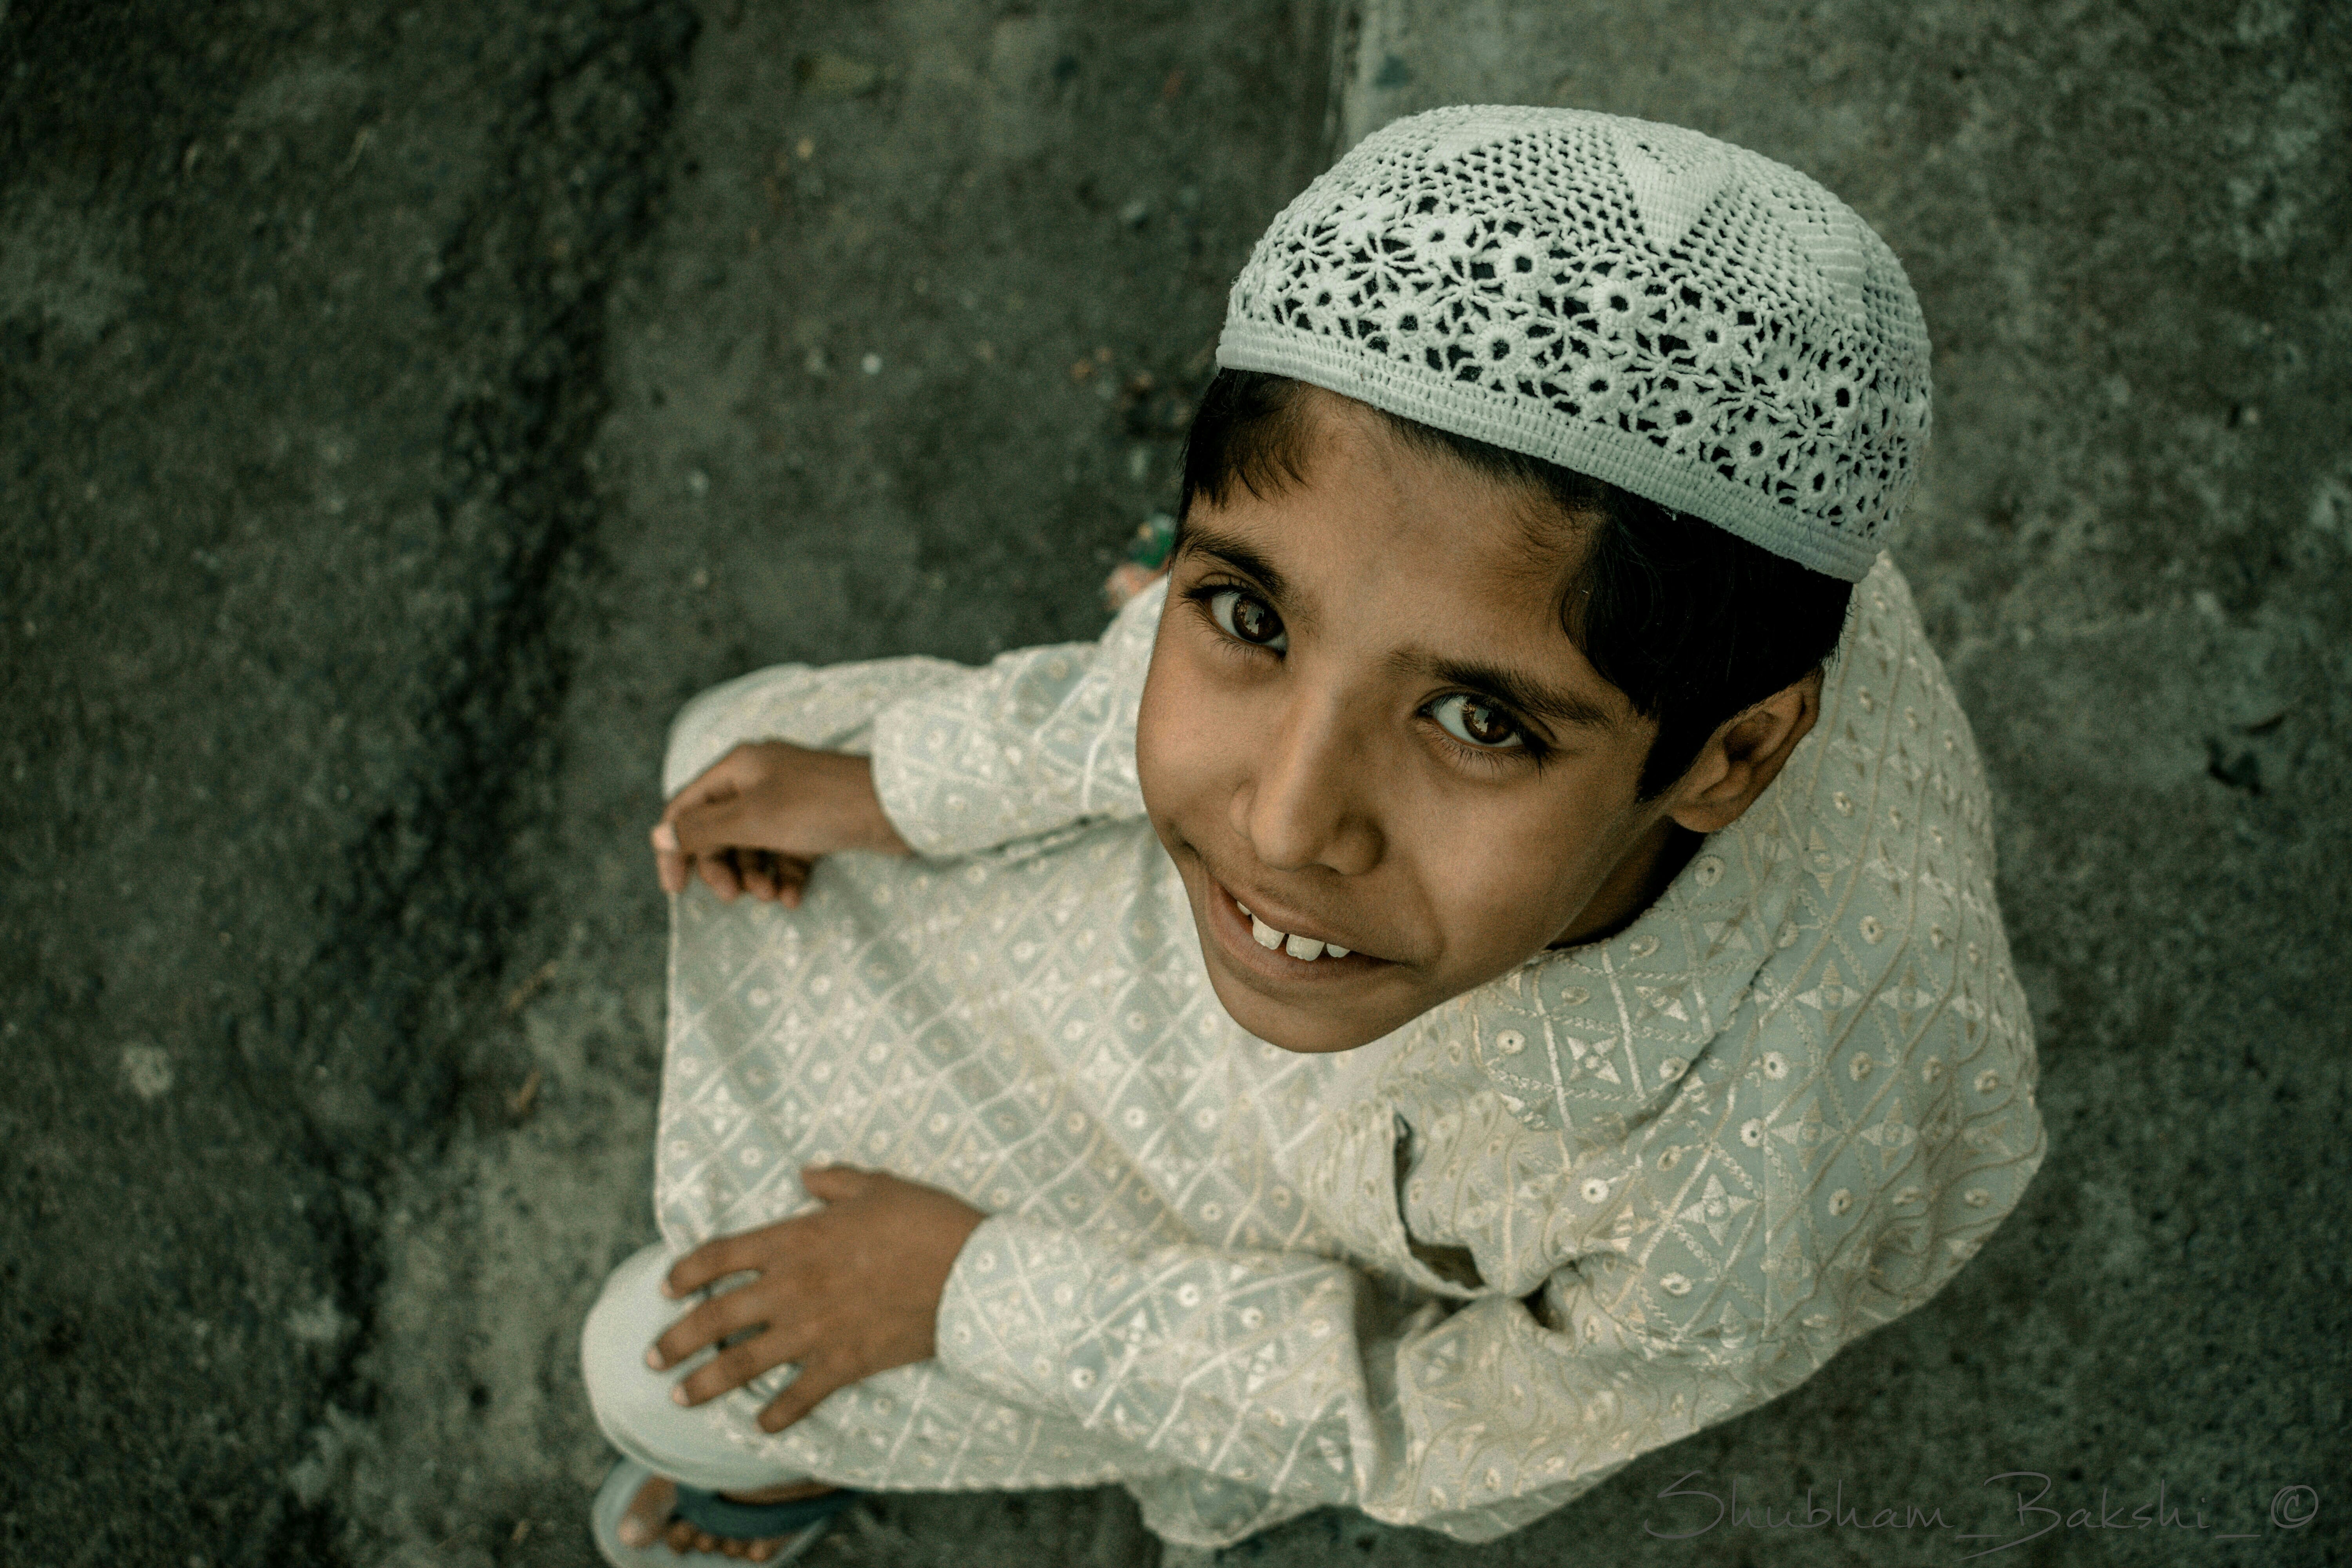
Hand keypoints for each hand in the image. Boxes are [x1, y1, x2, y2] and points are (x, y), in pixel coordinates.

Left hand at [647, 1166, 988, 1433]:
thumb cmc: (926, 1222)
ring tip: (681, 1398)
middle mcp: (793, 1287)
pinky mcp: (844, 1363)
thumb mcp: (878, 1185)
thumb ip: (835, 1181)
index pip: (720, 1255)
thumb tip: (806, 1176)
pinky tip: (761, 1428)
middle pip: (714, 1318)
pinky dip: (776, 1416)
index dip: (686, 1271)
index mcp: (796, 1239)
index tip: (666, 1286)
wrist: (971, 1274)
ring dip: (706, 1384)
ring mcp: (815, 1330)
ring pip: (742, 1364)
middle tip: (652, 1358)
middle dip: (675, 1340)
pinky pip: (798, 1397)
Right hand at [652, 742, 913, 903]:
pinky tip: (795, 897)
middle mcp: (761, 780)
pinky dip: (787, 876)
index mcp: (739, 767)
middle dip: (723, 867)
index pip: (687, 807)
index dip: (675, 848)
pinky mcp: (818, 824)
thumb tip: (659, 835)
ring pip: (754, 846)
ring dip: (756, 876)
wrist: (897, 806)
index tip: (675, 890)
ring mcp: (790, 802)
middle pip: (719, 830)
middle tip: (736, 897)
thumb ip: (703, 829)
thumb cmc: (821, 806)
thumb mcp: (752, 818)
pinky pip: (788, 854)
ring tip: (771, 896)